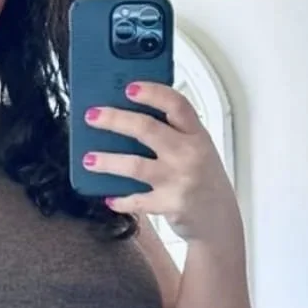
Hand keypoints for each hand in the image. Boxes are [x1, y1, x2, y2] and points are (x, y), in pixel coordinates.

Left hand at [80, 82, 239, 243]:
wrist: (219, 220)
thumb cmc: (204, 180)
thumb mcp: (197, 149)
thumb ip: (172, 134)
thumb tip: (127, 119)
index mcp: (196, 134)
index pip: (176, 104)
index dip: (152, 93)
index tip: (129, 87)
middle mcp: (189, 153)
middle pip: (147, 129)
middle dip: (115, 120)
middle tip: (92, 116)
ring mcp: (179, 179)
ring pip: (135, 165)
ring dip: (107, 161)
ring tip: (88, 159)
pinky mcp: (170, 204)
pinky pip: (137, 201)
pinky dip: (120, 200)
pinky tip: (109, 198)